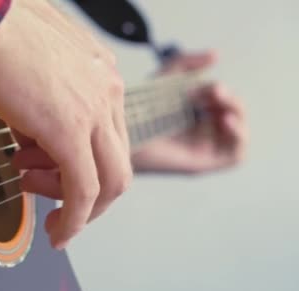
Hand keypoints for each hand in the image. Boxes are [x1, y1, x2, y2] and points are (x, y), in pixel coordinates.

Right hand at [0, 0, 131, 248]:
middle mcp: (108, 91)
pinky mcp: (70, 131)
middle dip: (88, 193)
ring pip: (110, 182)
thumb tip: (31, 141)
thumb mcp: (31, 70)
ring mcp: (94, 110)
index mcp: (100, 74)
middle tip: (53, 200)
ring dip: (74, 205)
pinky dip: (75, 220)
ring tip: (32, 192)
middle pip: (119, 163)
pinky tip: (58, 233)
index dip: (80, 163)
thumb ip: (42, 106)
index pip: (108, 137)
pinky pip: (83, 190)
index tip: (49, 172)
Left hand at [131, 51, 247, 173]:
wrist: (124, 134)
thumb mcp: (164, 78)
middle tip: (213, 91)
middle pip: (233, 113)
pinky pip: (236, 154)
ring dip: (236, 112)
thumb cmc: (139, 108)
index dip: (217, 90)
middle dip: (228, 98)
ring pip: (238, 130)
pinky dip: (240, 136)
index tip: (197, 87)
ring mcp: (203, 147)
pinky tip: (227, 120)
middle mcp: (200, 131)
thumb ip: (187, 62)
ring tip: (218, 102)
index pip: (221, 100)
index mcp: (192, 112)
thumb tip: (216, 55)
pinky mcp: (203, 163)